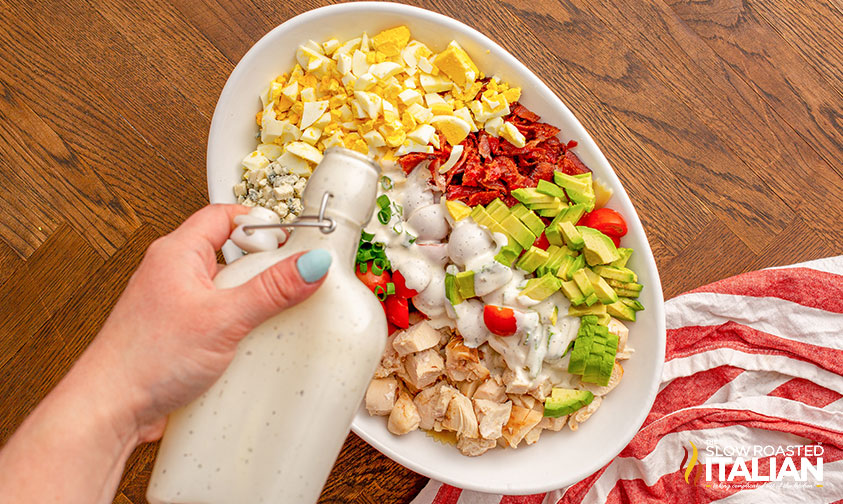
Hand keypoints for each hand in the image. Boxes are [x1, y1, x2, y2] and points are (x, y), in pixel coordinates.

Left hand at [88, 204, 331, 442]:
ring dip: (251, 301)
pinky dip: (238, 327)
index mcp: (177, 252)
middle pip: (230, 252)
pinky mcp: (180, 334)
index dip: (260, 222)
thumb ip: (270, 290)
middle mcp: (173, 273)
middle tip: (288, 281)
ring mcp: (175, 304)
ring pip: (225, 288)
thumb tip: (310, 265)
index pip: (225, 215)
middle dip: (262, 267)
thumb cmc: (144, 360)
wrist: (110, 409)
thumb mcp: (222, 319)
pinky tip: (251, 344)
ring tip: (272, 315)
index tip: (291, 242)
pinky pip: (218, 318)